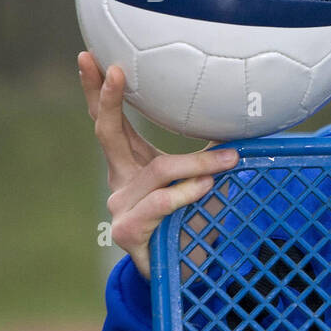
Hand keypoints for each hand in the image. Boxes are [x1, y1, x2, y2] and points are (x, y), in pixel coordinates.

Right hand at [79, 52, 237, 279]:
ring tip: (229, 160)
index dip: (99, 91)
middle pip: (107, 132)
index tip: (91, 56)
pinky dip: (186, 193)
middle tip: (116, 70)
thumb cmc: (193, 221)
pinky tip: (206, 188)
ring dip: (197, 163)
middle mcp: (121, 181)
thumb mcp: (201, 181)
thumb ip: (208, 153)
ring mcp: (121, 206)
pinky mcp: (128, 231)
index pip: (110, 121)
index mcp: (132, 164)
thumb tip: (239, 120)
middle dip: (109, 99)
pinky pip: (160, 203)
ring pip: (159, 170)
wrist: (187, 273)